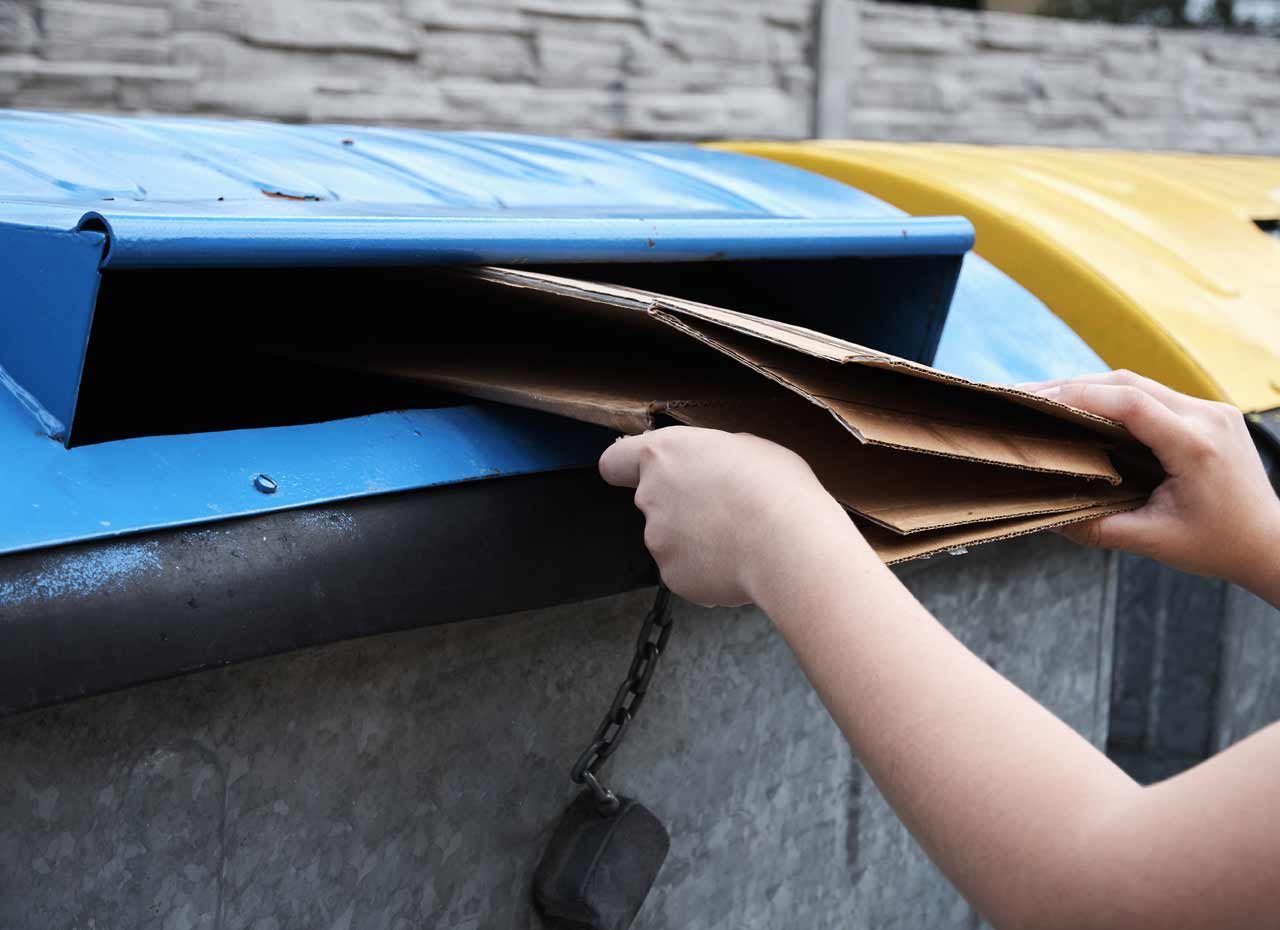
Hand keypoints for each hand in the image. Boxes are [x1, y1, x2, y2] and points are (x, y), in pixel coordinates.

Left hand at [598, 426, 855, 606]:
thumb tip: (713, 470)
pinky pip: (687, 571)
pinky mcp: (672, 577)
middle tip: (725, 510)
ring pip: (672, 540)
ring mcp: (658, 540)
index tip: (640, 474)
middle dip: (681, 507)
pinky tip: (739, 562)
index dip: (627, 469)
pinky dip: (707, 570)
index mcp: (664, 455)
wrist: (788, 543)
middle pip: (653, 502)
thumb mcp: (747, 448)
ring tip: (740, 538)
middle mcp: (650, 497)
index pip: (615, 462)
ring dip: (696, 540)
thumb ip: (712, 457)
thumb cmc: (776, 487)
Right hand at [1023, 370, 1279, 595]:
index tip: (1034, 400)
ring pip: (1139, 384)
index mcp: (1196, 445)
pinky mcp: (1208, 413)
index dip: (1077, 396)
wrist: (1270, 543)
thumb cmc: (1216, 545)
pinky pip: (1153, 395)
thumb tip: (1044, 518)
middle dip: (1072, 386)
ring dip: (1090, 388)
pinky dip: (1113, 398)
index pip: (1129, 403)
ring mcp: (1211, 410)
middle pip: (1127, 383)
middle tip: (1024, 395)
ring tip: (1044, 398)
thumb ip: (1097, 527)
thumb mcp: (1152, 541)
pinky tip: (1084, 408)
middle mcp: (1207, 417)